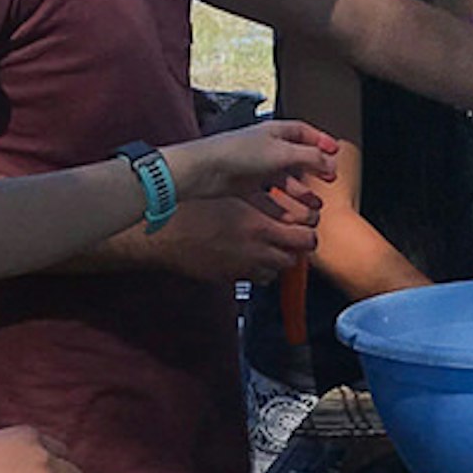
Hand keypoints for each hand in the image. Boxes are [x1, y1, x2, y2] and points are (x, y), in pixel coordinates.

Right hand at [142, 191, 319, 283]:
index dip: (308, 232)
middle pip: (293, 259)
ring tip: (269, 245)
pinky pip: (255, 279)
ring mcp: (242, 269)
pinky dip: (258, 269)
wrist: (163, 233)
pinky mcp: (229, 278)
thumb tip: (285, 199)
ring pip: (276, 272)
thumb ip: (264, 200)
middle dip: (295, 248)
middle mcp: (255, 252)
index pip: (305, 238)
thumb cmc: (194, 208)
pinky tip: (249, 255)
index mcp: (259, 228)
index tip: (306, 225)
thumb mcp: (234, 194)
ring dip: (277, 259)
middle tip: (290, 236)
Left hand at [176, 118, 338, 214]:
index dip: (321, 141)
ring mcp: (253, 168)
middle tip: (328, 180)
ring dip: (300, 194)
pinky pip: (267, 199)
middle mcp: (264, 148)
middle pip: (295, 158)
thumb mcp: (283, 153)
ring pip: (283, 182)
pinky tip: (290, 219)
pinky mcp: (243, 186)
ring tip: (314, 207)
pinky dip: (279, 209)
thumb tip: (329, 162)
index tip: (335, 151)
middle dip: (314, 170)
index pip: (303, 132)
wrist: (204, 170)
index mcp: (274, 132)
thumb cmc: (238, 154)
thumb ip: (310, 157)